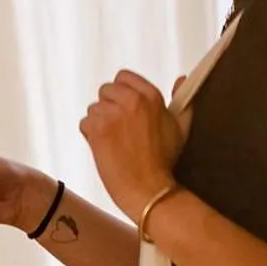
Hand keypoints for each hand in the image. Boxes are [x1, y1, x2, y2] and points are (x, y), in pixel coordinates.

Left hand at [79, 69, 182, 221]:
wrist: (148, 188)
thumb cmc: (164, 161)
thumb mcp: (181, 126)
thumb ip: (181, 99)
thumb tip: (181, 79)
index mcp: (150, 96)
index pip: (123, 77)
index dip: (121, 92)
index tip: (124, 107)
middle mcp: (130, 100)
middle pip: (105, 90)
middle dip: (109, 106)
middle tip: (119, 128)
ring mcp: (111, 114)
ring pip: (94, 108)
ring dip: (99, 122)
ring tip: (115, 141)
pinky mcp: (97, 130)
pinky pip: (85, 123)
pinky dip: (90, 135)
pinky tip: (105, 148)